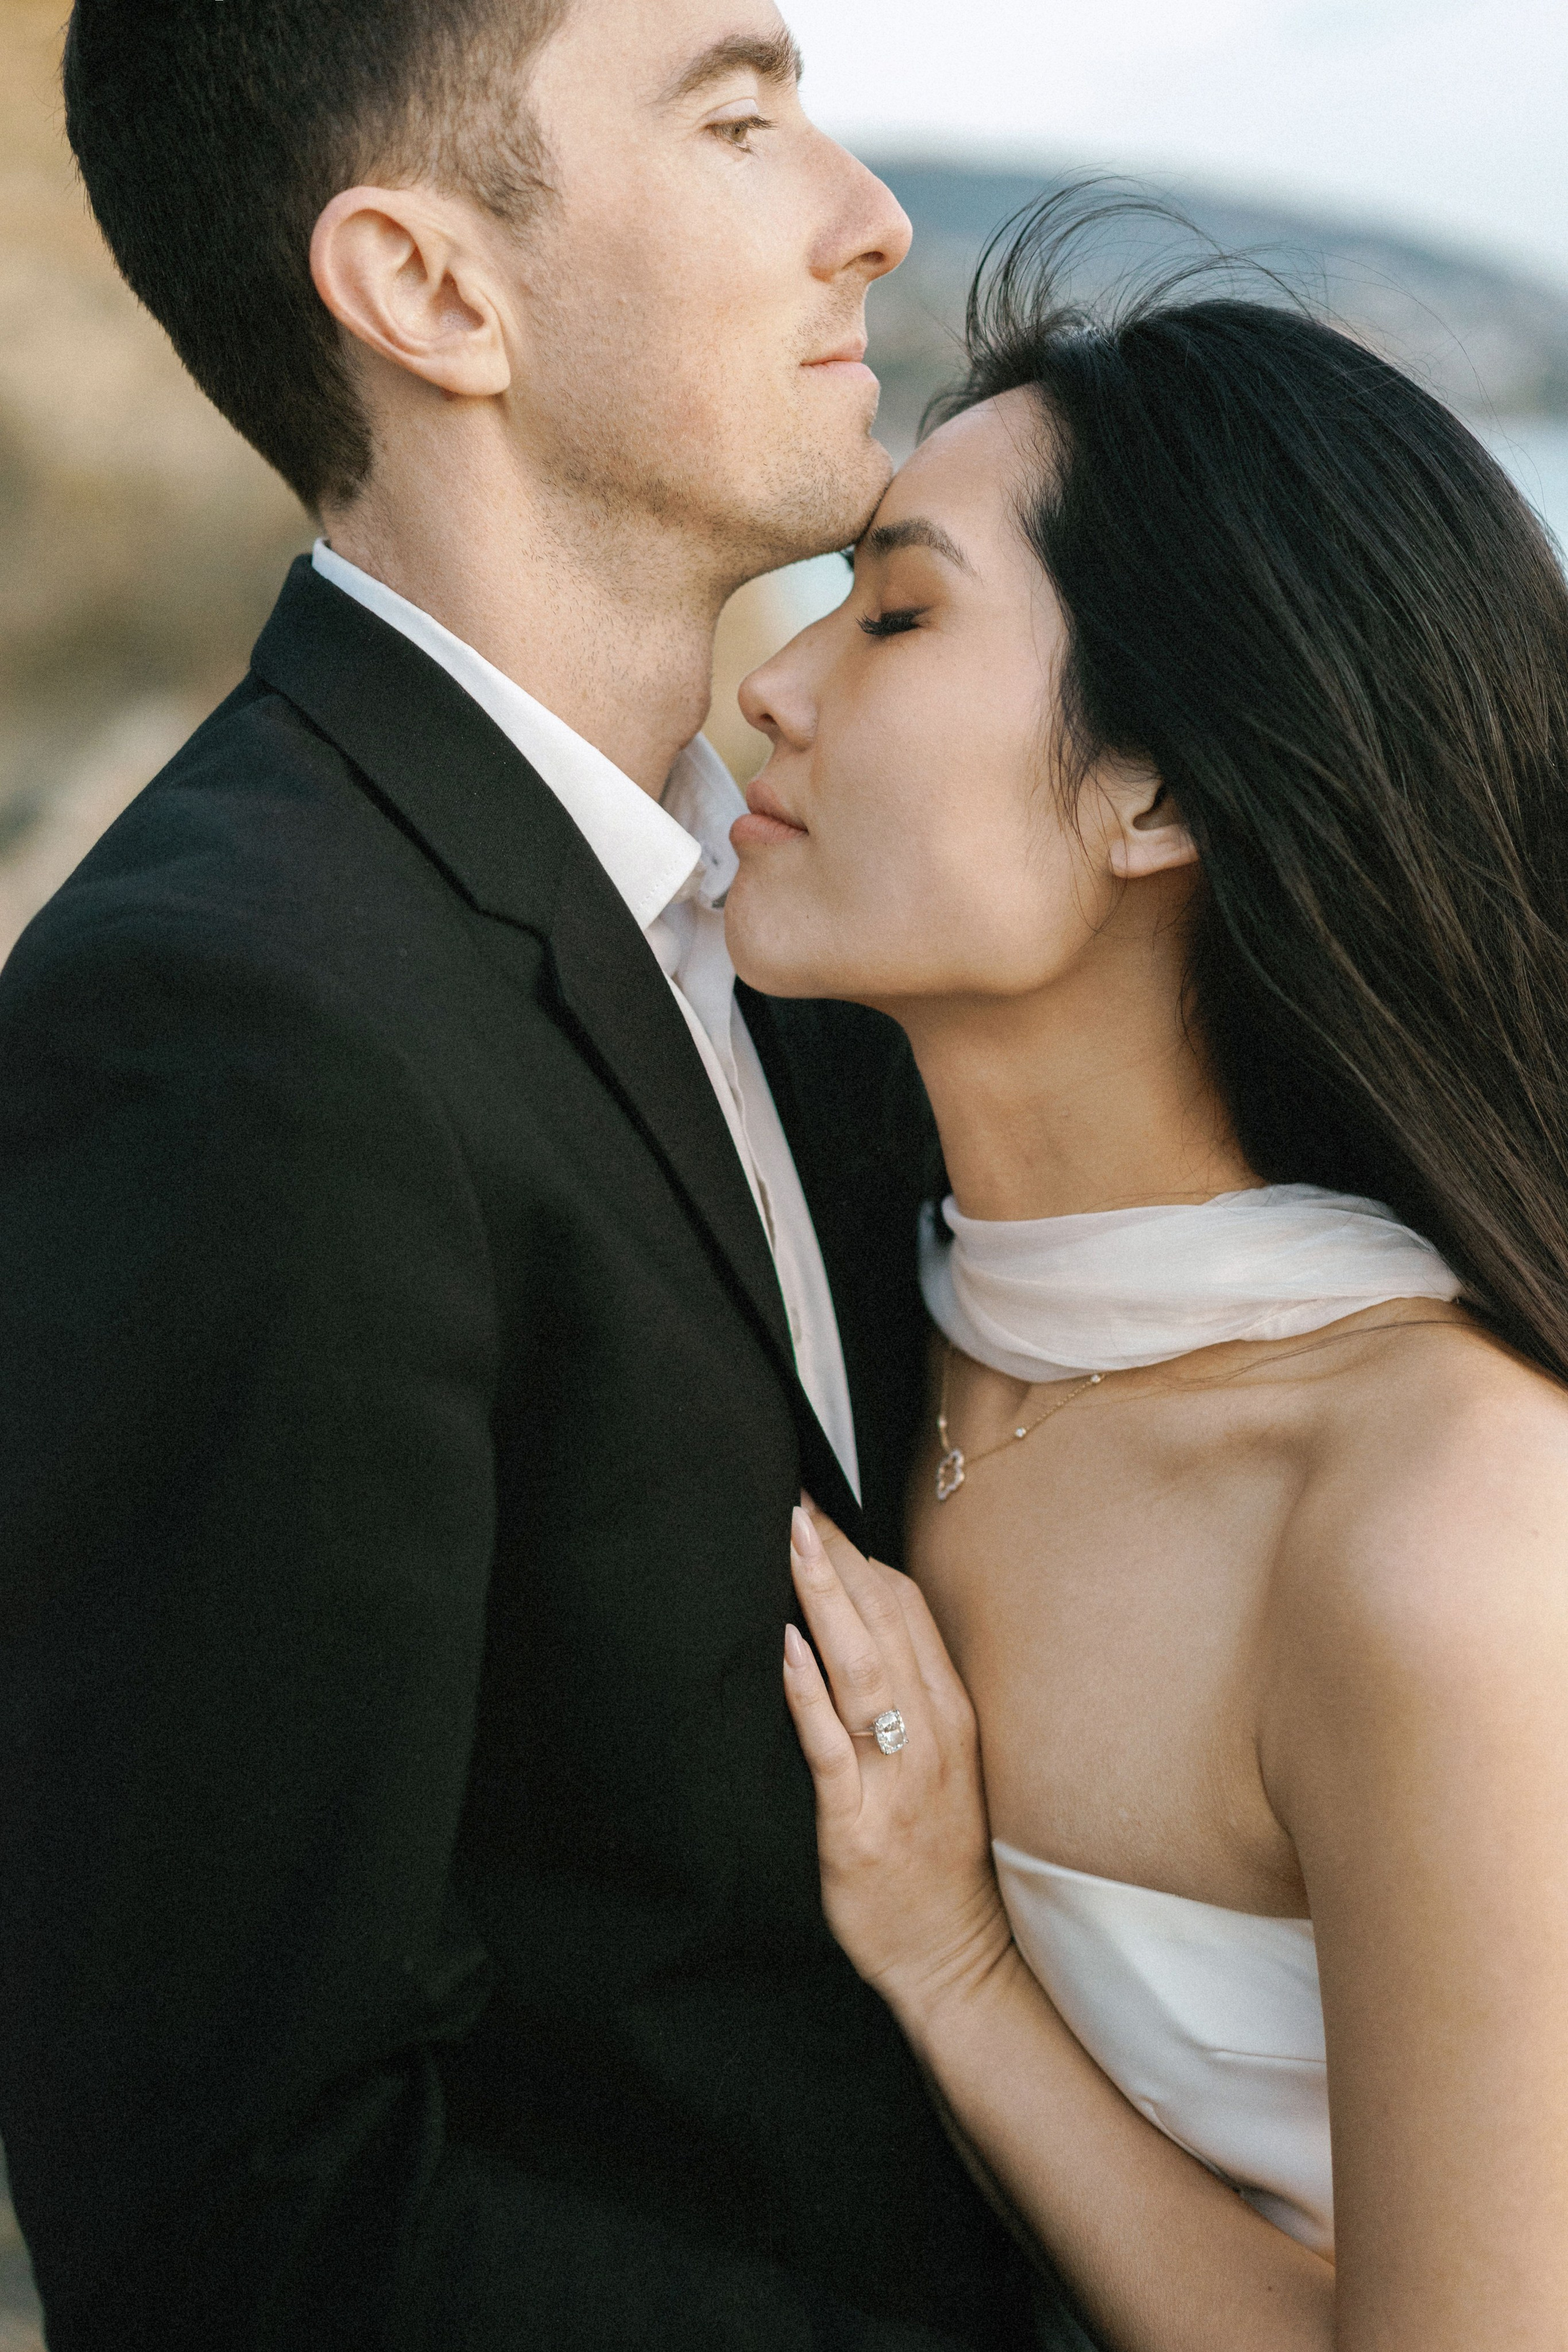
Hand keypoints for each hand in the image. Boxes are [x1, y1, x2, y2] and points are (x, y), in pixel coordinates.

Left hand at [782, 1502, 1014, 2034]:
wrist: (958, 1960)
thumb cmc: (942, 1859)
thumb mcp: (945, 1765)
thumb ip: (913, 1699)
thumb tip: (866, 1629)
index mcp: (951, 1715)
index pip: (909, 1611)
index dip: (862, 1555)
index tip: (822, 1508)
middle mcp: (931, 1736)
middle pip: (885, 1623)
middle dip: (838, 1557)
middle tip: (795, 1499)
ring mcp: (897, 1779)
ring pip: (860, 1667)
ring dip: (823, 1597)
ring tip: (791, 1539)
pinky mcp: (857, 1826)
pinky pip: (832, 1747)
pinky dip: (808, 1693)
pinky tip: (786, 1647)